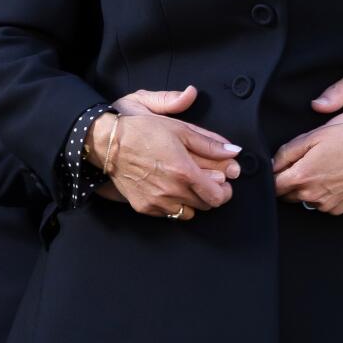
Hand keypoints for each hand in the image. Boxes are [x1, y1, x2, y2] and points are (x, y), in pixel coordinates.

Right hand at [90, 87, 240, 219]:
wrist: (109, 142)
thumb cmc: (143, 130)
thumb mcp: (180, 128)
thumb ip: (209, 142)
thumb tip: (234, 151)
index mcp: (184, 171)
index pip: (218, 195)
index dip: (225, 188)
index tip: (222, 179)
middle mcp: (172, 191)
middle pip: (207, 205)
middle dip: (211, 192)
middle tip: (205, 178)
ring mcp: (158, 202)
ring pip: (189, 212)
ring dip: (193, 200)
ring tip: (185, 183)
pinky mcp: (145, 207)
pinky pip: (170, 214)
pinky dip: (174, 204)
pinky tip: (169, 188)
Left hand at [272, 117, 342, 215]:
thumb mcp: (314, 136)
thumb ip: (287, 152)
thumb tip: (272, 164)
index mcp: (301, 177)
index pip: (273, 186)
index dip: (274, 175)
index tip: (280, 167)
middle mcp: (311, 195)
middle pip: (286, 195)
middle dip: (288, 181)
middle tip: (303, 165)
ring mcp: (325, 204)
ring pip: (303, 199)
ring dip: (306, 188)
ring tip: (321, 169)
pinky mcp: (337, 208)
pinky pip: (321, 204)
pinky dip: (321, 194)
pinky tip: (332, 179)